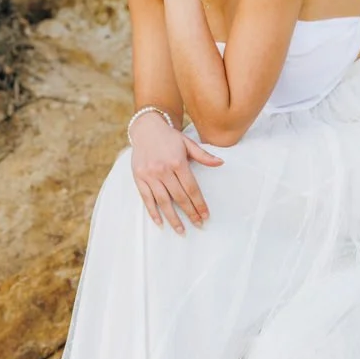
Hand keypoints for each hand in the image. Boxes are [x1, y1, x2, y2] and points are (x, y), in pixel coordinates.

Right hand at [129, 110, 222, 233]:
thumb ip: (204, 155)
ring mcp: (149, 175)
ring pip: (163, 201)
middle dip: (190, 213)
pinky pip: (146, 199)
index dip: (199, 203)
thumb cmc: (170, 137)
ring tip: (181, 230)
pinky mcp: (139, 178)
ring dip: (173, 218)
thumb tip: (221, 163)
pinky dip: (153, 212)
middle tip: (198, 225)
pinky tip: (160, 223)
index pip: (191, 188)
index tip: (205, 215)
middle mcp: (163, 169)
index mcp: (177, 162)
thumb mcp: (188, 143)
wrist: (146, 128)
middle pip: (179, 197)